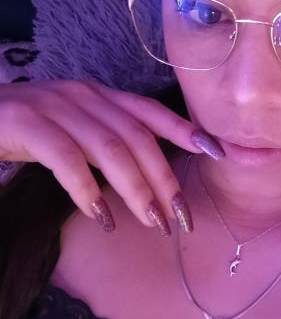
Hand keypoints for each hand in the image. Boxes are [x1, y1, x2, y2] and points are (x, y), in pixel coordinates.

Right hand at [0, 79, 222, 234]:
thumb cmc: (29, 126)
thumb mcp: (76, 126)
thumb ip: (109, 138)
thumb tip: (146, 173)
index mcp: (101, 95)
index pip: (151, 111)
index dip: (185, 130)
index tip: (217, 152)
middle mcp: (85, 96)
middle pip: (138, 138)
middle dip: (164, 179)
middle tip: (181, 217)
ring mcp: (56, 107)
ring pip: (110, 150)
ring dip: (137, 190)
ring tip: (153, 222)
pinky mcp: (27, 124)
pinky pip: (67, 160)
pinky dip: (88, 190)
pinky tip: (103, 216)